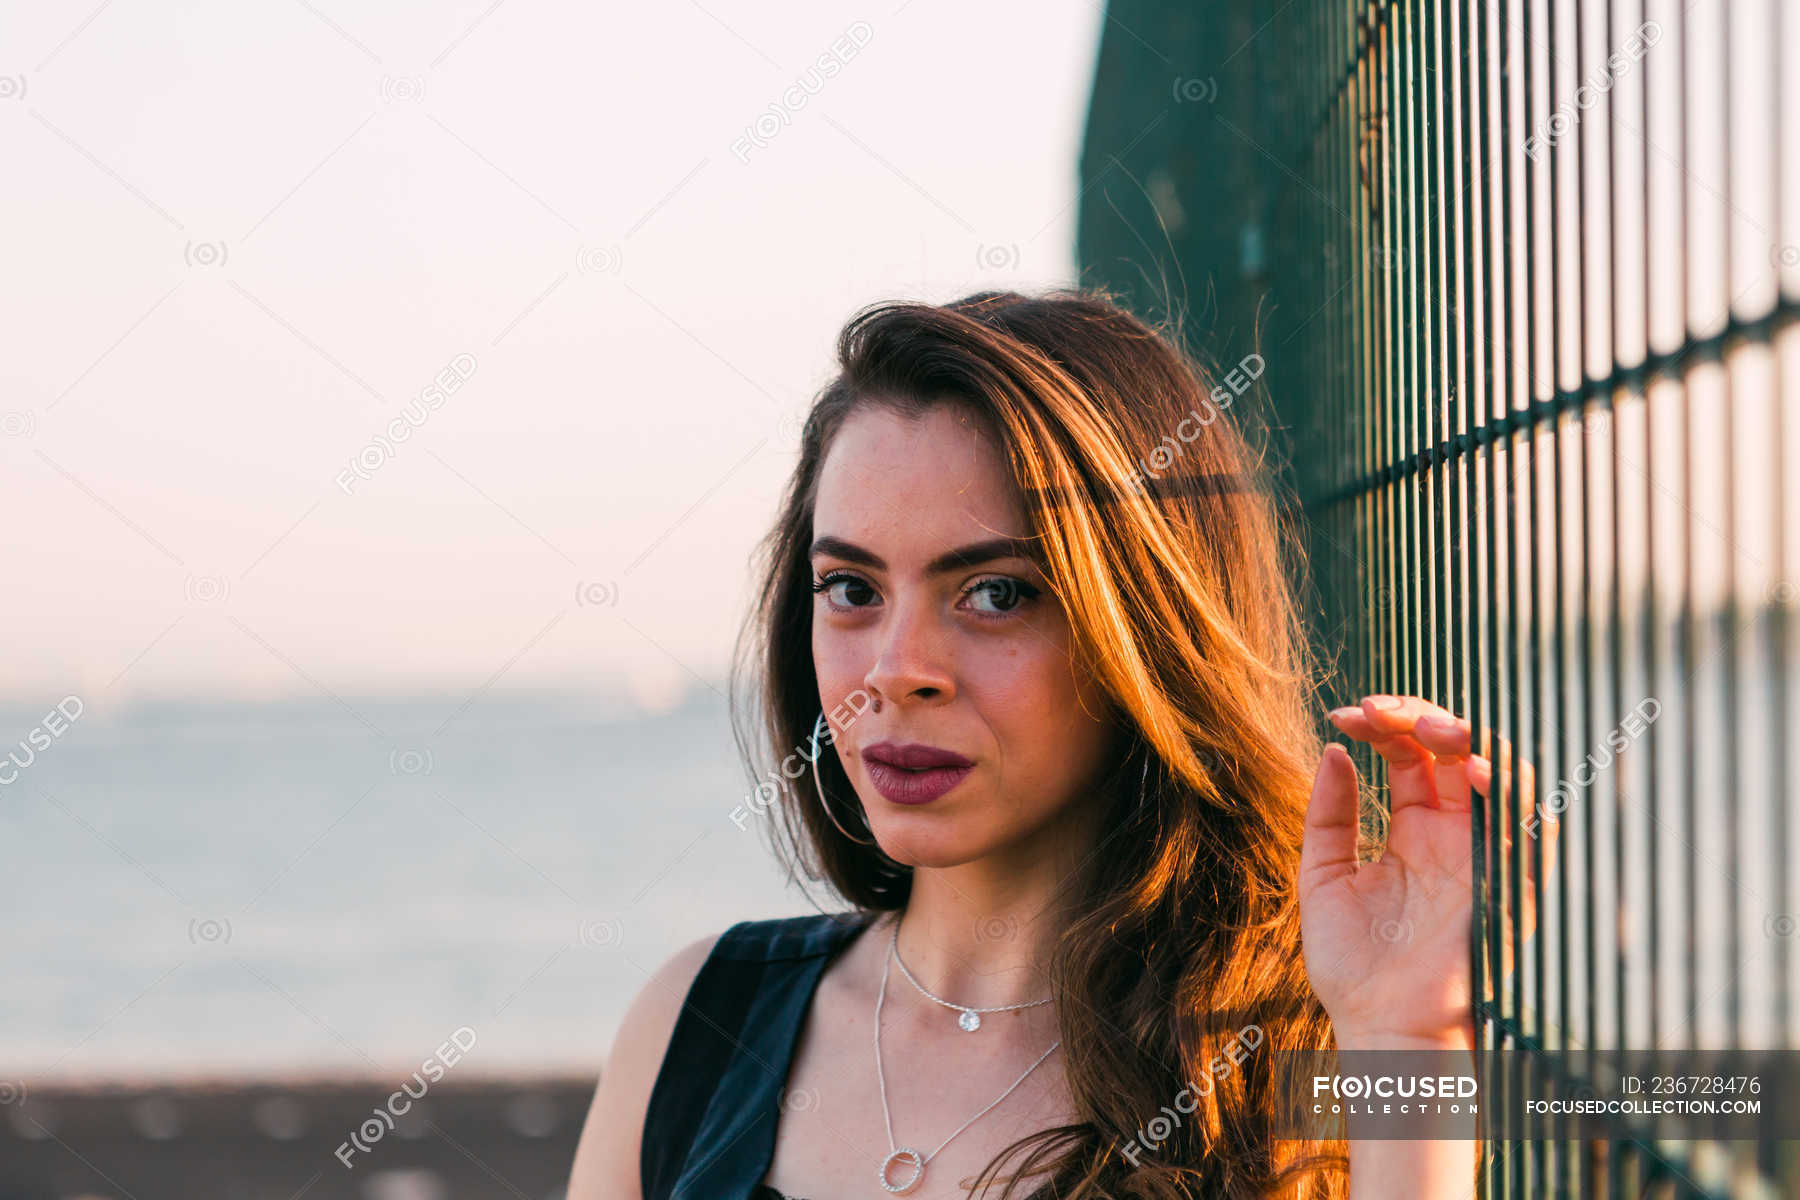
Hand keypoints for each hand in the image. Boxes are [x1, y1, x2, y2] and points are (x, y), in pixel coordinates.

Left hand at [1297, 694, 1555, 1049]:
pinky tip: (1470, 768)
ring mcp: (1482, 855)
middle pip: (1455, 751)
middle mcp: (1454, 836)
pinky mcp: (1507, 882)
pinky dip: (1507, 789)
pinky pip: (1526, 825)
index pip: (1411, 756)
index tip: (1344, 715)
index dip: (1383, 725)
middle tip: (1377, 708)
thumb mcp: (1322, 876)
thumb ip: (1328, 814)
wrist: (1379, 1025)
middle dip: (1419, 715)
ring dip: (1466, 737)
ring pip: (1498, 772)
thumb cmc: (1352, 964)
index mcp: (1414, 831)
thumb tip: (1335, 751)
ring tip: (1423, 727)